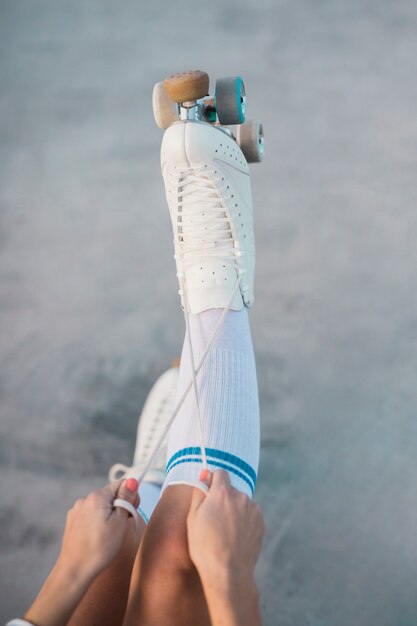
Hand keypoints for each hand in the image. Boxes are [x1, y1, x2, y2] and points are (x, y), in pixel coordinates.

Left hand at [24, 479, 140, 625]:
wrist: (74, 571)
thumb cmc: (100, 548)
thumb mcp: (119, 522)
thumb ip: (126, 499)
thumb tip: (132, 481)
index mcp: (96, 497)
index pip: (120, 484)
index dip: (130, 496)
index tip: (132, 511)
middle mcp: (84, 500)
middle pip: (110, 495)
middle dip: (119, 506)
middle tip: (121, 526)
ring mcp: (76, 511)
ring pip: (100, 506)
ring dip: (108, 515)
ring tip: (109, 535)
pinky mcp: (72, 522)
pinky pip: (90, 515)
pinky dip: (97, 522)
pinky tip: (97, 537)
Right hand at [186, 470, 264, 588]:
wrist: (228, 572)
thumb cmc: (204, 546)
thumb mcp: (193, 518)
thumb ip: (199, 492)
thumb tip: (204, 476)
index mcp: (222, 493)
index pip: (220, 473)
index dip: (213, 480)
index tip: (208, 491)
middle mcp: (240, 497)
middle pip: (230, 489)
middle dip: (222, 498)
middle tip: (213, 519)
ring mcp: (253, 509)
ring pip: (241, 502)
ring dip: (234, 510)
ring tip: (224, 532)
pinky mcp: (261, 522)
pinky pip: (250, 514)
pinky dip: (243, 521)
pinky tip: (235, 537)